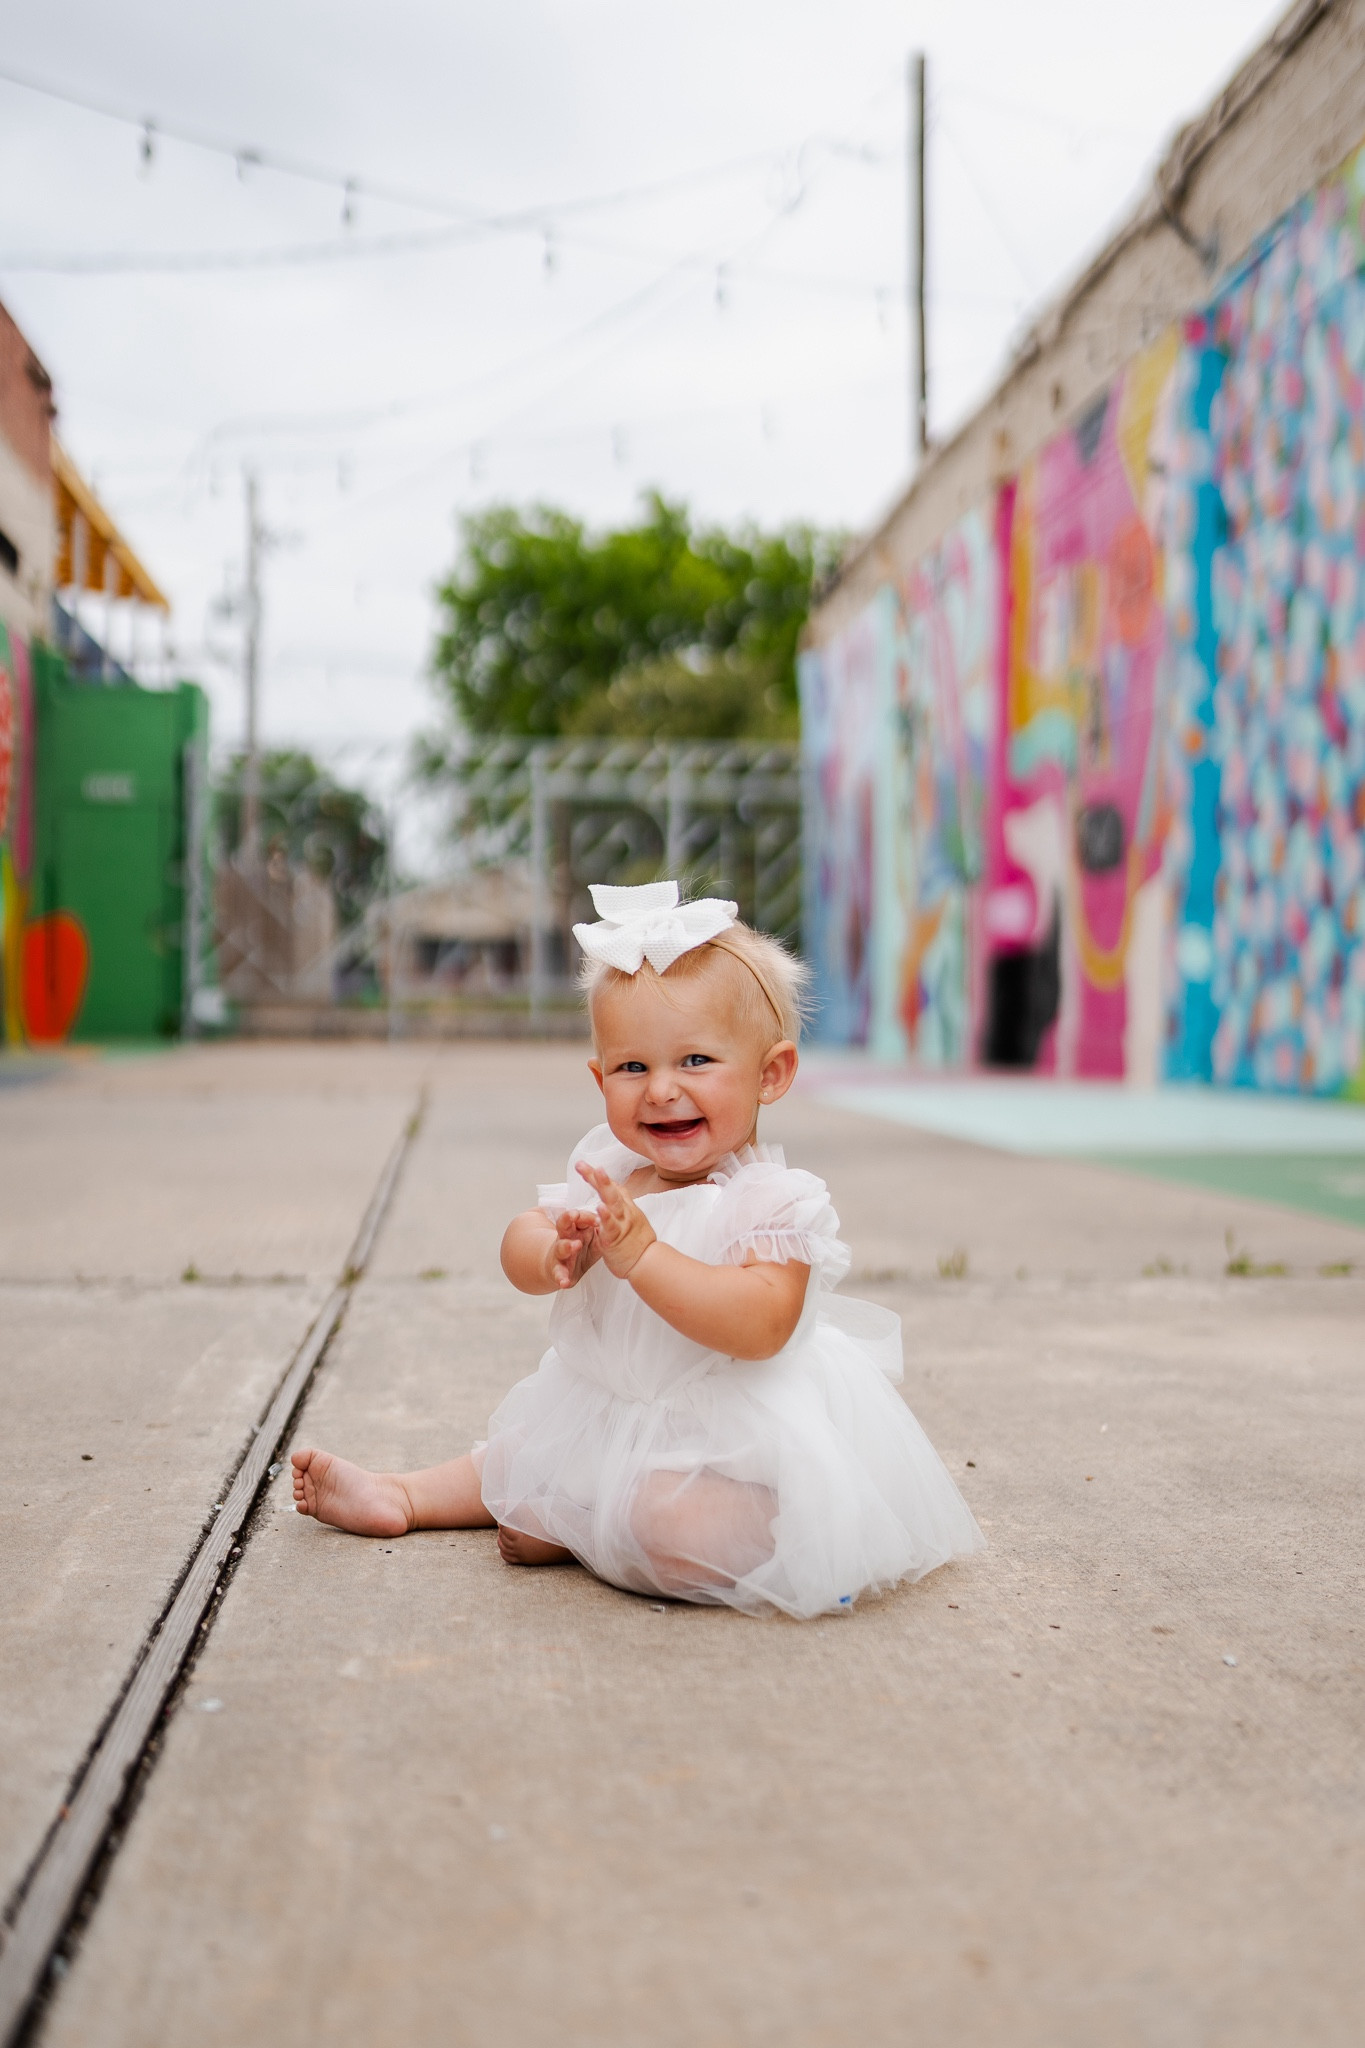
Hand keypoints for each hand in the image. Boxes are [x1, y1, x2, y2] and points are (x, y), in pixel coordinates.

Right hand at [547, 1208, 598, 1289]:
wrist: (561, 1269)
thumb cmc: (579, 1250)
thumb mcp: (593, 1239)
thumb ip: (601, 1231)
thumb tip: (614, 1220)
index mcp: (575, 1229)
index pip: (579, 1217)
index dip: (587, 1215)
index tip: (598, 1218)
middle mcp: (565, 1239)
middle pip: (563, 1225)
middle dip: (567, 1218)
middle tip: (575, 1215)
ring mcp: (560, 1254)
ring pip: (561, 1247)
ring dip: (567, 1245)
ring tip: (575, 1245)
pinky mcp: (558, 1271)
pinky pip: (558, 1274)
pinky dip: (560, 1278)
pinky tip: (564, 1282)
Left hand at [577, 1164, 656, 1278]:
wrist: (649, 1264)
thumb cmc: (638, 1246)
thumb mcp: (633, 1221)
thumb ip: (623, 1209)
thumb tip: (613, 1198)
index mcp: (627, 1209)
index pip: (614, 1188)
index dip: (601, 1177)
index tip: (588, 1166)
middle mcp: (625, 1212)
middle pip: (611, 1189)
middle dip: (596, 1175)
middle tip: (581, 1164)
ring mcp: (622, 1224)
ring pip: (613, 1202)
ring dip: (604, 1186)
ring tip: (596, 1172)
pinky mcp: (616, 1239)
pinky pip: (611, 1226)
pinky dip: (606, 1216)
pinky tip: (599, 1207)